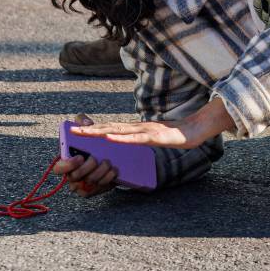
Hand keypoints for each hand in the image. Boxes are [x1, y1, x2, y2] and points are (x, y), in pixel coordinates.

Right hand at [51, 114, 117, 196]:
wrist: (110, 158)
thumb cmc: (94, 144)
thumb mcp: (89, 131)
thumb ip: (84, 123)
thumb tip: (84, 121)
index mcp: (67, 161)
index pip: (58, 168)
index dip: (67, 165)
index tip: (80, 157)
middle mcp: (72, 175)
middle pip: (74, 176)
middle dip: (87, 167)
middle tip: (97, 159)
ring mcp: (82, 184)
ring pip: (89, 182)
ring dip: (100, 171)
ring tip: (108, 162)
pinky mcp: (93, 190)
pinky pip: (98, 188)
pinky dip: (108, 178)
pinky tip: (114, 170)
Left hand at [70, 99, 233, 148]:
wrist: (198, 129)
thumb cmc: (178, 134)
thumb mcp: (155, 138)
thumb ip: (142, 139)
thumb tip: (130, 143)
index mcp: (137, 129)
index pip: (112, 128)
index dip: (94, 128)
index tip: (77, 129)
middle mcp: (138, 127)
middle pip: (110, 128)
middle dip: (90, 129)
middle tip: (71, 130)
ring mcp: (146, 131)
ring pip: (119, 132)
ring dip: (100, 132)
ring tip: (84, 133)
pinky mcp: (155, 136)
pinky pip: (135, 138)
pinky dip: (121, 139)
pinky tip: (110, 139)